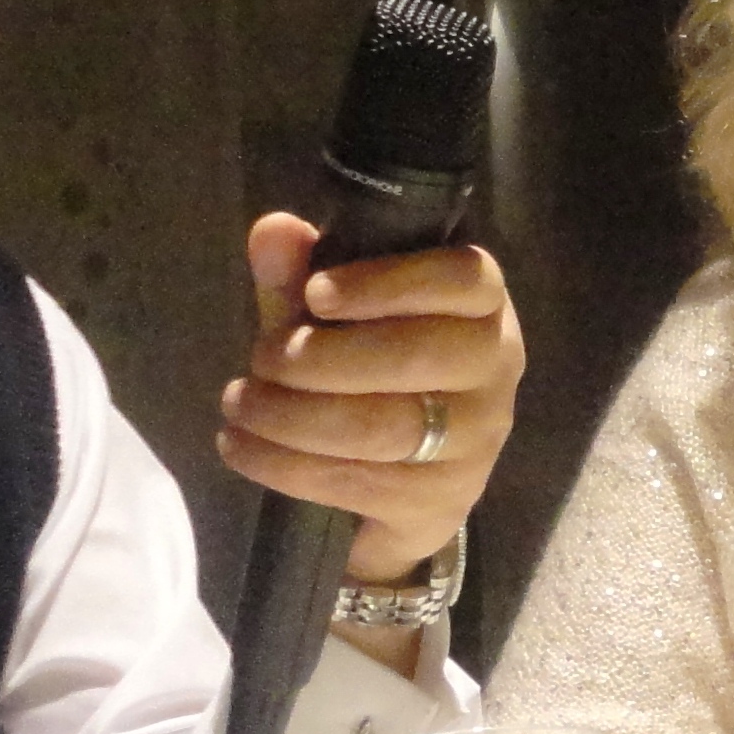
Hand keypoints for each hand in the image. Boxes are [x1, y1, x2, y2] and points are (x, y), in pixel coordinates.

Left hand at [217, 213, 523, 581]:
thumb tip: (273, 232)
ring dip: (292, 416)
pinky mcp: (444, 501)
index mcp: (481, 308)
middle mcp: (494, 371)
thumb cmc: (368, 375)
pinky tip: (242, 448)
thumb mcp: (332, 320)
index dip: (389, 283)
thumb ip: (302, 276)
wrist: (397, 484)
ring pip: (383, 426)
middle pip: (415, 356)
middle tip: (261, 358)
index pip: (464, 280)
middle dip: (319, 358)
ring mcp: (477, 443)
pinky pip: (360, 481)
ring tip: (239, 403)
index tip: (317, 294)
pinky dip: (286, 465)